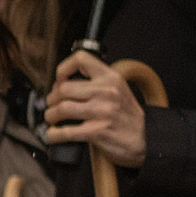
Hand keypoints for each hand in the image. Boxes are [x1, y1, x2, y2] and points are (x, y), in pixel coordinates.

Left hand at [45, 51, 146, 166]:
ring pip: (62, 109)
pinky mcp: (97, 131)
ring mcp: (102, 112)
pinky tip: (53, 134)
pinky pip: (65, 132)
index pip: (81, 59)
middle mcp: (106, 92)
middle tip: (52, 105)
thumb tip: (61, 85)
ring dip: (51, 116)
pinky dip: (53, 134)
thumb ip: (96, 83)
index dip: (63, 69)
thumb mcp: (117, 89)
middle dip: (52, 99)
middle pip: (64, 88)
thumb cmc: (126, 115)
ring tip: (53, 119)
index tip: (59, 80)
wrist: (145, 138)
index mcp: (111, 78)